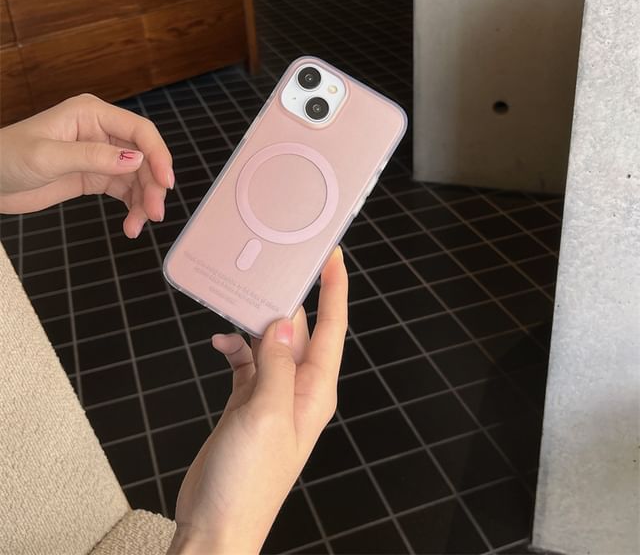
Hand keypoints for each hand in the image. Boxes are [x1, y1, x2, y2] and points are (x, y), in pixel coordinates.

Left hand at [0, 94, 173, 237]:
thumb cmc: (7, 157)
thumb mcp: (49, 157)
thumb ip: (93, 157)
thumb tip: (136, 161)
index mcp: (92, 114)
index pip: (139, 131)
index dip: (158, 155)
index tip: (165, 182)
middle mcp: (102, 132)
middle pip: (144, 158)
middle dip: (152, 186)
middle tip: (154, 213)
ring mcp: (101, 155)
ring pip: (138, 178)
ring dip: (143, 201)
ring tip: (138, 225)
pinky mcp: (97, 176)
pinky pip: (125, 191)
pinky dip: (132, 208)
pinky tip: (130, 224)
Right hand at [168, 248, 348, 554]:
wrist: (216, 523)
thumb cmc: (248, 480)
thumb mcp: (266, 413)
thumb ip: (276, 364)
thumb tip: (284, 323)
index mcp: (316, 388)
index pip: (332, 327)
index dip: (335, 289)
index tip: (332, 256)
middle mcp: (299, 387)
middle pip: (299, 329)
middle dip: (288, 298)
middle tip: (272, 267)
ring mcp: (273, 393)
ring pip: (270, 341)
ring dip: (253, 323)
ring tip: (236, 303)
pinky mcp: (248, 399)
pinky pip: (246, 360)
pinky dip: (234, 347)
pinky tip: (220, 342)